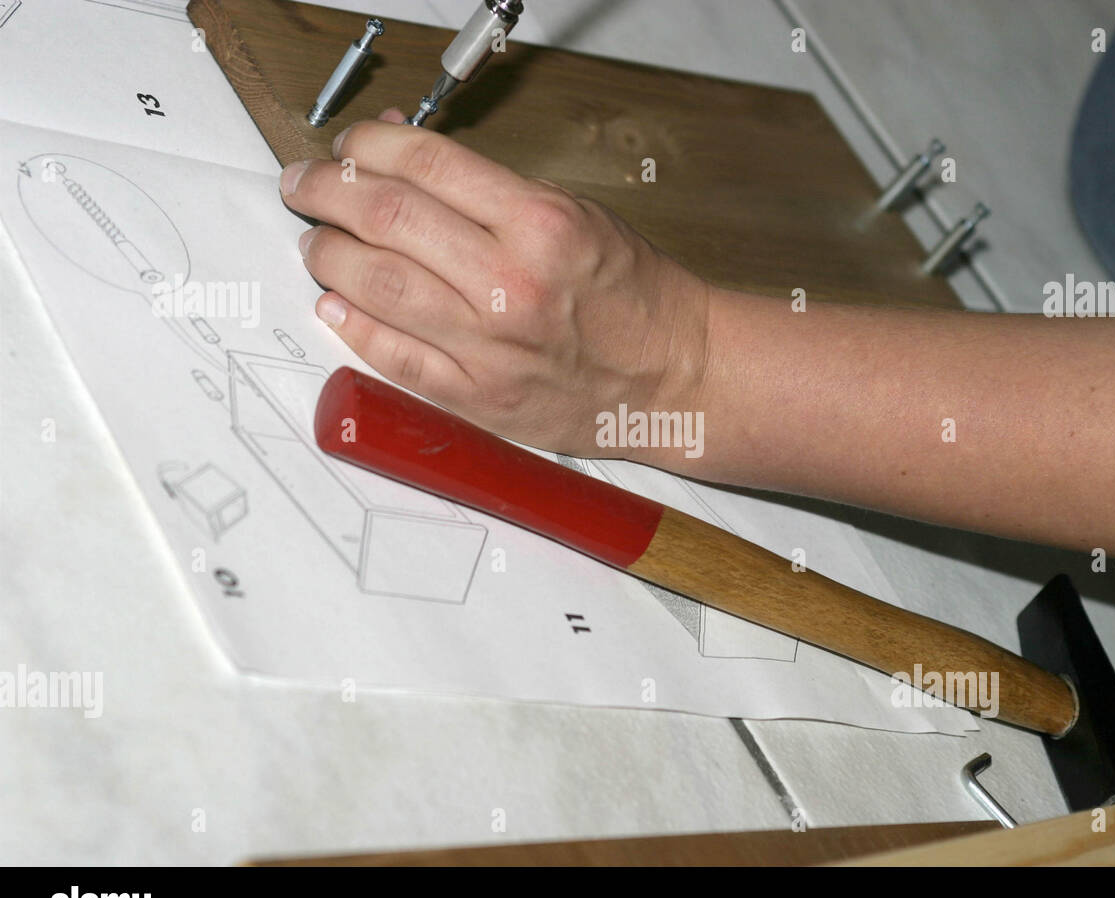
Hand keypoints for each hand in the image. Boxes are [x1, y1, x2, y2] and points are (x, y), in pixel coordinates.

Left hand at [279, 110, 711, 456]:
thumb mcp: (576, 216)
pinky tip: (335, 305)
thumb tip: (405, 171)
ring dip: (328, 257)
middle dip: (327, 193)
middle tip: (305, 188)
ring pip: (376, 287)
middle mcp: (512, 285)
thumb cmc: (630, 295)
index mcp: (541, 225)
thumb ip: (491, 194)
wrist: (674, 376)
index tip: (349, 147)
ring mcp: (490, 349)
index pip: (426, 164)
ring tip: (316, 244)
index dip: (369, 145)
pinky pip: (393, 358)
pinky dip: (352, 327)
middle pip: (386, 219)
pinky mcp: (479, 401)